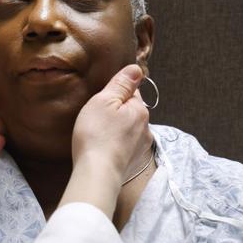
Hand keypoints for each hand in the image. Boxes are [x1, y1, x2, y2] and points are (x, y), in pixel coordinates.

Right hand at [71, 64, 151, 187]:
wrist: (97, 173)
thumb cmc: (96, 134)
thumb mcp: (104, 100)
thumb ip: (121, 84)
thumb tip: (137, 69)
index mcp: (140, 110)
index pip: (131, 92)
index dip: (116, 93)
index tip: (102, 99)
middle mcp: (146, 128)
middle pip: (131, 112)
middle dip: (117, 112)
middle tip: (96, 117)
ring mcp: (141, 147)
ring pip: (128, 130)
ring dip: (117, 130)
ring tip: (98, 134)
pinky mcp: (132, 163)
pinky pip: (125, 146)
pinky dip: (116, 145)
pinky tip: (103, 148)